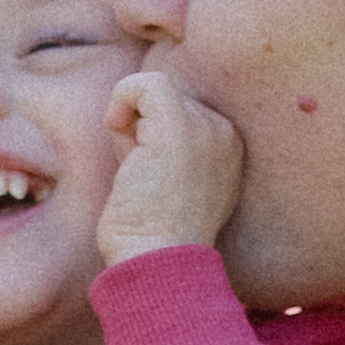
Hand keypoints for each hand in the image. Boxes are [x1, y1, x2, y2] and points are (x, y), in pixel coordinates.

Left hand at [98, 70, 243, 265]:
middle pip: (168, 100)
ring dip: (131, 122)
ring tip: (133, 163)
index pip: (183, 113)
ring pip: (155, 90)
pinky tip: (116, 126)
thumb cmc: (152, 236)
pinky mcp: (178, 126)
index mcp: (229, 150)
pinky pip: (145, 82)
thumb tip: (126, 117)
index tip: (146, 175)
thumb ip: (156, 147)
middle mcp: (225, 134)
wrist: (158, 262)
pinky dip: (122, 95)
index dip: (152, 136)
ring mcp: (206, 129)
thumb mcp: (164, 184)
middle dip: (142, 128)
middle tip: (138, 173)